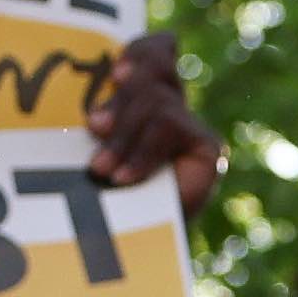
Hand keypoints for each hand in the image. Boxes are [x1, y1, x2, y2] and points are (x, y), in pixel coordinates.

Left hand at [87, 31, 222, 221]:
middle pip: (156, 67)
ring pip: (157, 99)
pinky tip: (124, 177)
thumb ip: (97, 114)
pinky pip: (170, 126)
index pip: (157, 49)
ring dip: (124, 134)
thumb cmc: (97, 194)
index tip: (115, 72)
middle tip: (95, 127)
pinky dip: (142, 152)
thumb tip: (92, 98)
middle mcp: (173, 103)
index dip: (141, 51)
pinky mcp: (207, 146)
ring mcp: (191, 125)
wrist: (127, 247)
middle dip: (122, 97)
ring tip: (100, 169)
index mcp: (145, 94)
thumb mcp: (90, 142)